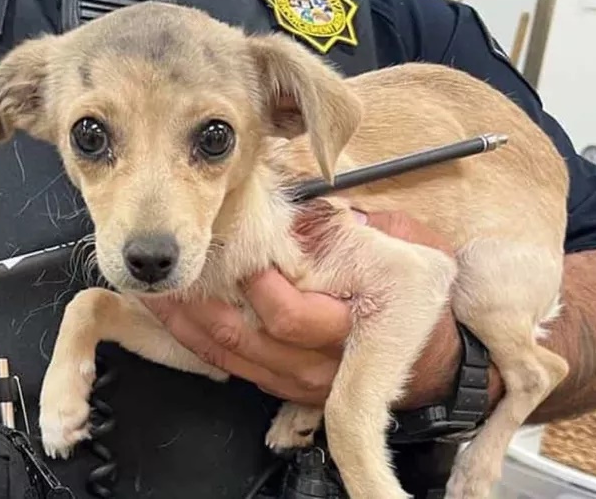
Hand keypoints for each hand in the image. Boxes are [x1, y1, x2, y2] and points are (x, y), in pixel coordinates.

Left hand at [142, 209, 462, 410]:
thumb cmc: (424, 297)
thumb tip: (303, 208)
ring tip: (153, 288)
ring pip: (228, 356)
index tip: (229, 251)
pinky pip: (229, 366)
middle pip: (246, 338)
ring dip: (185, 324)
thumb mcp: (407, 248)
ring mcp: (297, 380)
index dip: (254, 287)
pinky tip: (172, 316)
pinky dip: (196, 341)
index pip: (289, 315)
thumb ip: (357, 228)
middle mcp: (319, 363)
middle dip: (200, 303)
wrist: (442, 361)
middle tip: (171, 266)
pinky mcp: (282, 386)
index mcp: (352, 325)